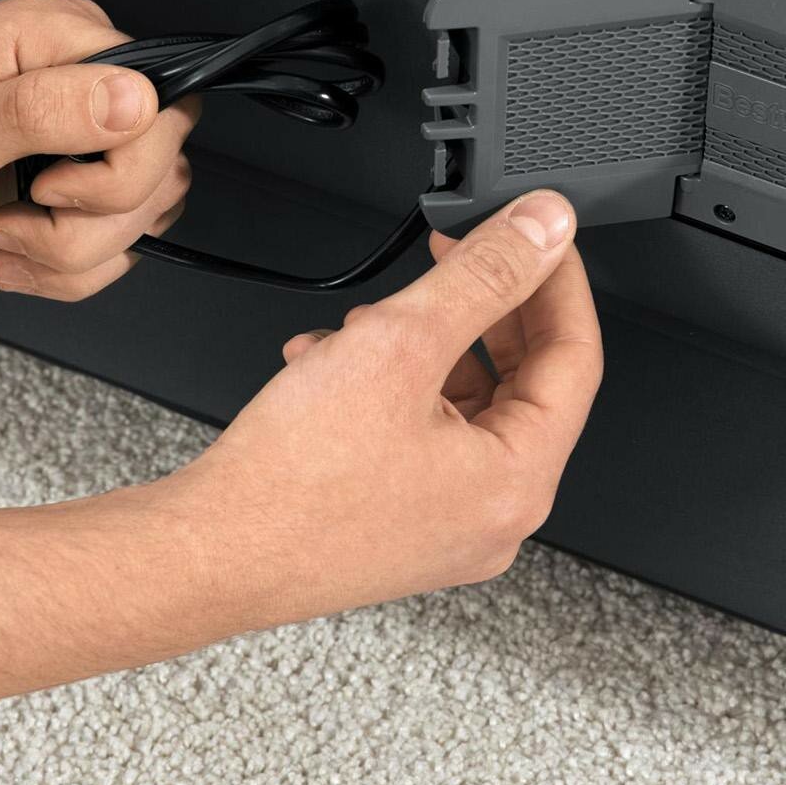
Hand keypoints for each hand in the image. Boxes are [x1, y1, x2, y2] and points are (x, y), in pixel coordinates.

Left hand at [0, 0, 195, 298]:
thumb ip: (41, 110)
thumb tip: (137, 98)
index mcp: (59, 38)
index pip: (162, 107)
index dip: (119, 170)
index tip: (44, 192)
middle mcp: (88, 71)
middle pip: (162, 167)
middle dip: (91, 224)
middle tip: (10, 222)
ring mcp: (90, 122)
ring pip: (146, 210)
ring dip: (77, 252)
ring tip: (2, 239)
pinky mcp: (84, 166)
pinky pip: (120, 233)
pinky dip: (71, 265)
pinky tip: (13, 252)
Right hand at [169, 189, 602, 628]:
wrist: (209, 554)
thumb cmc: (294, 484)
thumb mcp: (401, 343)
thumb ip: (484, 275)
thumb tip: (542, 230)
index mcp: (518, 482)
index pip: (576, 358)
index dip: (558, 281)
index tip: (540, 234)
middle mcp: (493, 515)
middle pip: (520, 382)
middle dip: (479, 311)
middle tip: (458, 254)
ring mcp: (446, 526)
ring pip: (461, 405)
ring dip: (421, 346)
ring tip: (367, 320)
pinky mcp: (399, 525)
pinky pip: (421, 436)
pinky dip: (387, 387)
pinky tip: (332, 361)